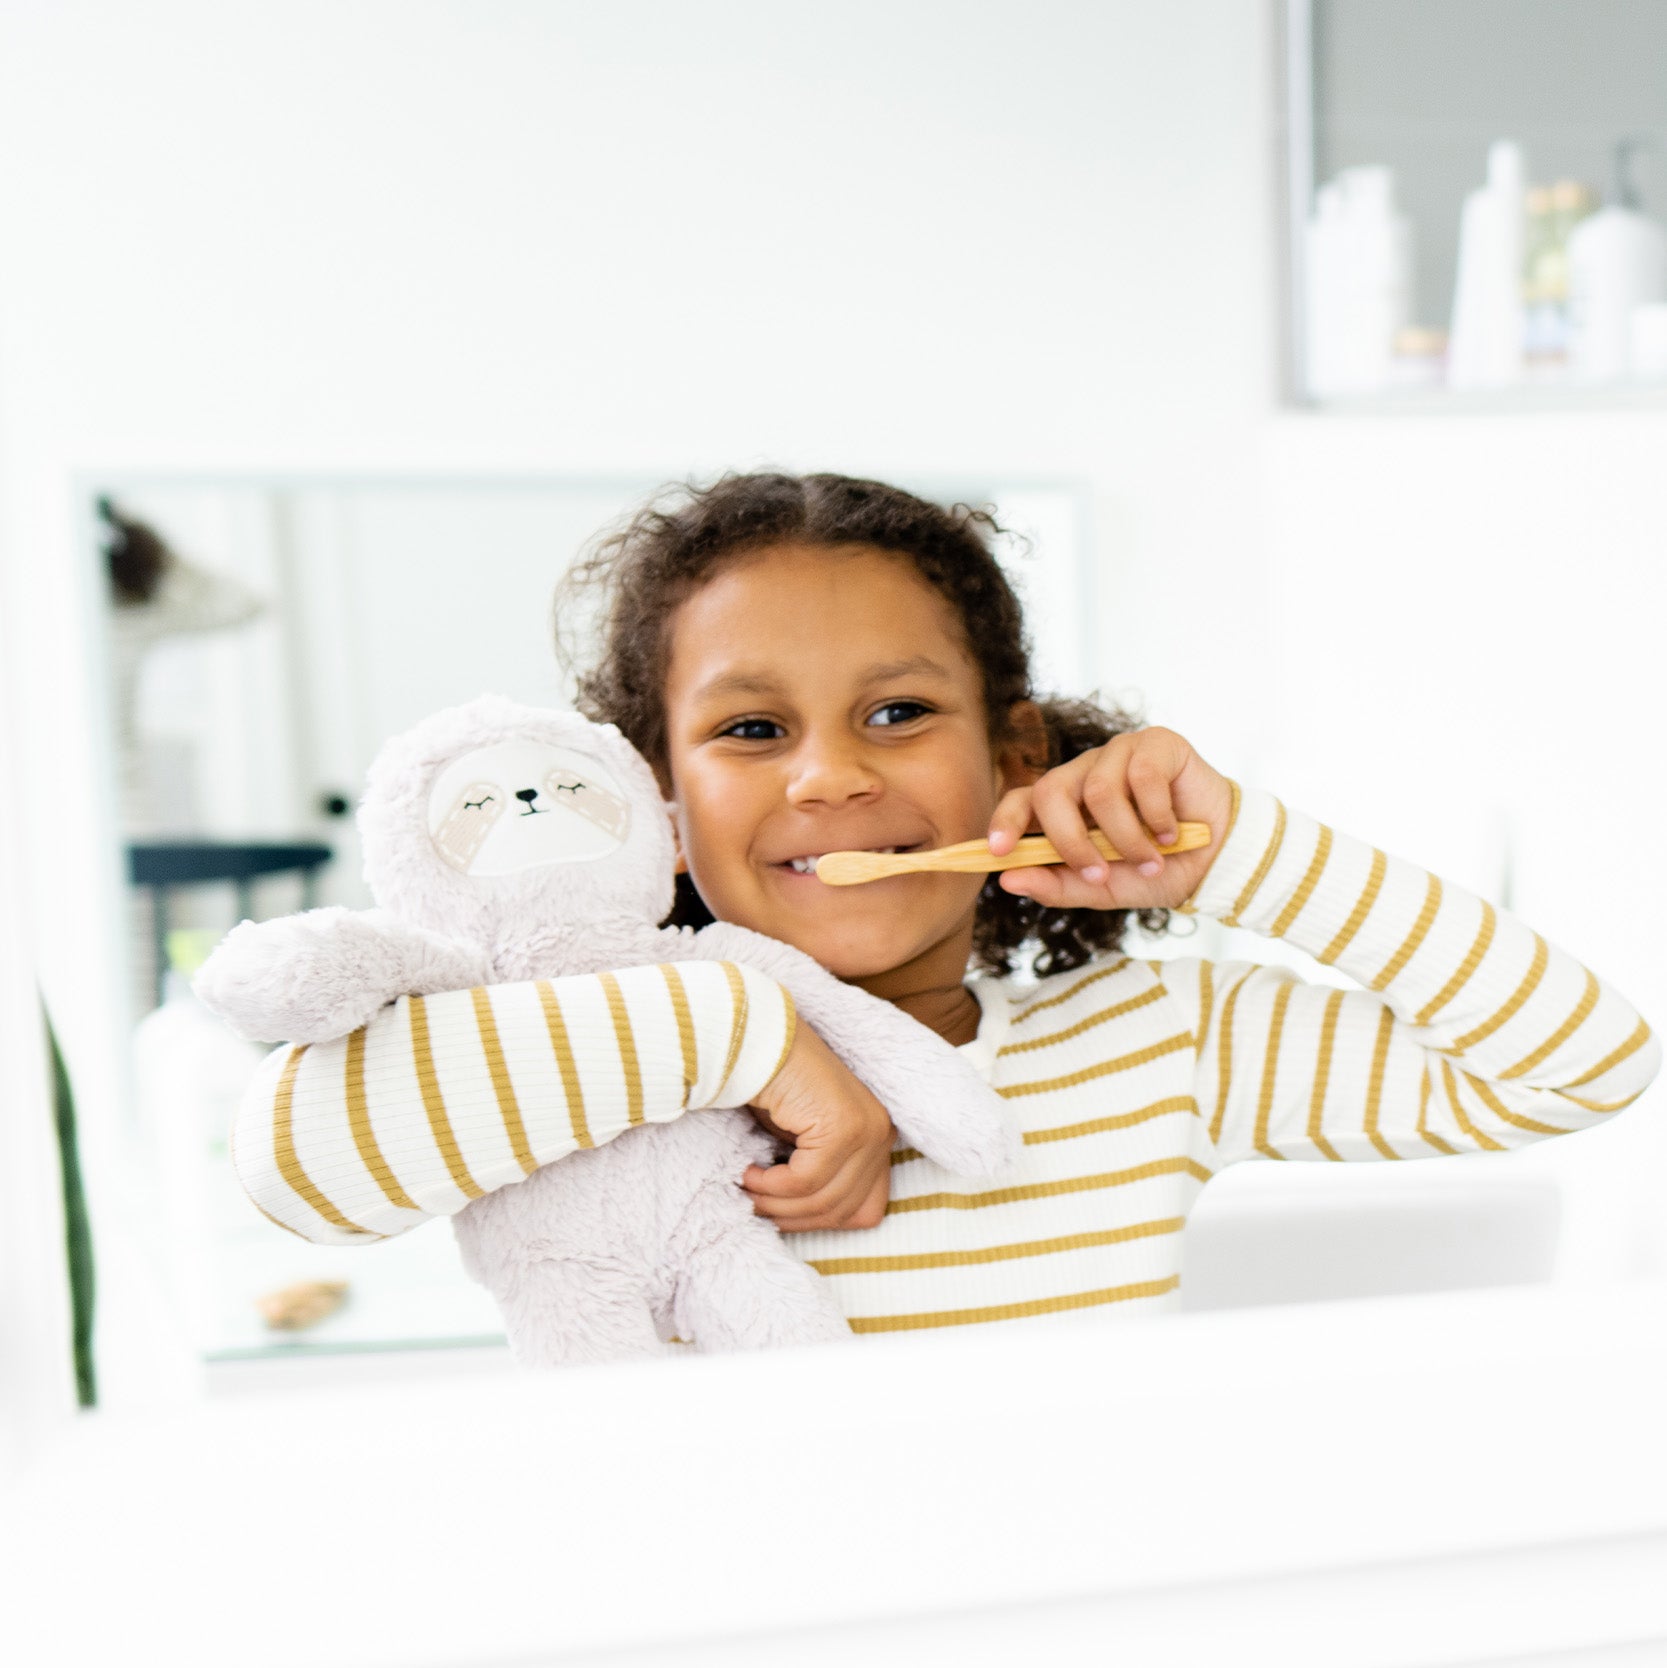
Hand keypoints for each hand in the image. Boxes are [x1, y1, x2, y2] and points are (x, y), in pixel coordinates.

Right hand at [742, 1021, 894, 1231]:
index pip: (865, 1211)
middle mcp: (881, 1134)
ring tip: (745, 1188)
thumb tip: (800, 1223)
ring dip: (775, 1204)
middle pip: (842, 1211)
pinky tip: (748, 1171)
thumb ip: (814, 1177)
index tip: (781, 1215)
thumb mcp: (801, 1143)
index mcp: (877, 1140)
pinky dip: (770, 1185)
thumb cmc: (773, 1087)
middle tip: (752, 1206)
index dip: (819, 1222)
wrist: (758, 1038)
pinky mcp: (844, 1127)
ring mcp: (867, 1130)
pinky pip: (805, 1181)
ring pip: (822, 1200)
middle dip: (791, 1218)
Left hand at [988, 725, 1234, 912]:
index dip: (1004, 821)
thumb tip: (1008, 881)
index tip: (998, 853)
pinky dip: (1156, 815)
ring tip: (1150, 860)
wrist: (1219, 859)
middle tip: (1098, 874)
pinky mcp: (1156, 743)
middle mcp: (1085, 772)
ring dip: (1126, 838)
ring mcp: (1119, 753)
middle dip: (1070, 841)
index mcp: (1065, 805)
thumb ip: (1058, 885)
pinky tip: (1172, 833)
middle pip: (1051, 791)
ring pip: (1099, 789)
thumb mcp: (1105, 889)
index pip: (1020, 800)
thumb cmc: (1157, 870)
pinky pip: (1141, 776)